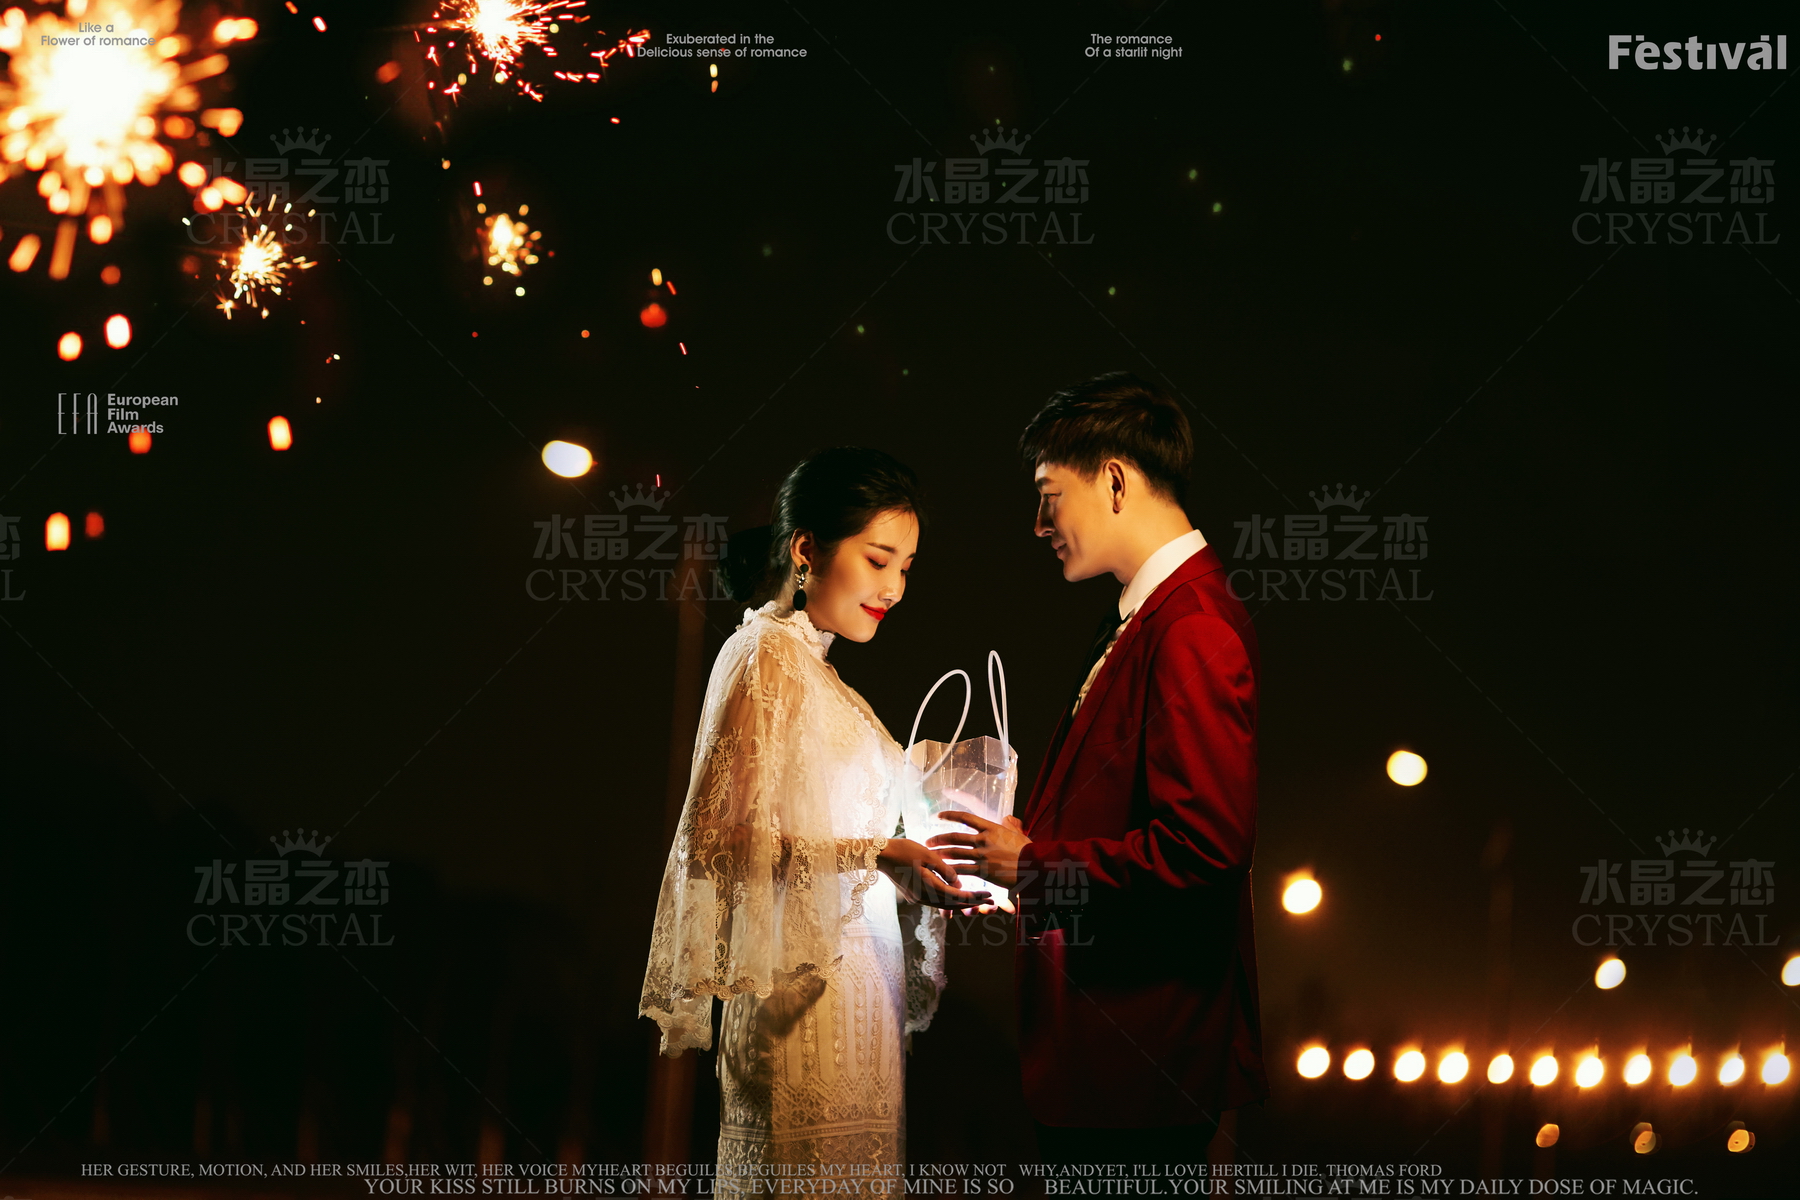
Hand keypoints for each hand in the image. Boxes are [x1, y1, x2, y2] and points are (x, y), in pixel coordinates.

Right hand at [876, 838, 991, 908]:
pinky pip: (935, 901)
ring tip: (977, 901)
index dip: (975, 897)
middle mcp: (923, 898)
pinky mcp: (914, 896)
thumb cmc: (904, 850)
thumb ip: (946, 870)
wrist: (881, 855)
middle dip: (973, 903)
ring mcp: (917, 898)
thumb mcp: (928, 856)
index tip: (989, 896)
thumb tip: (959, 883)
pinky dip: (948, 900)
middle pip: (952, 904)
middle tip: (991, 902)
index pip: (957, 896)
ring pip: (944, 905)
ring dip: (961, 903)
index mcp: (928, 887)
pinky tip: (956, 897)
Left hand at [928, 812, 1029, 889]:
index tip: (939, 816)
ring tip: (931, 856)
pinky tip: (944, 872)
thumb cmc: (1029, 851)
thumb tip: (1007, 817)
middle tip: (928, 841)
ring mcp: (982, 856)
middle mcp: (983, 840)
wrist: (1035, 866)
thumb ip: (1010, 824)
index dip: (950, 815)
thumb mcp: (1019, 833)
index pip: (966, 818)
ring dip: (940, 855)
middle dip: (938, 839)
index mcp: (991, 828)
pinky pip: (962, 870)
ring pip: (954, 854)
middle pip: (954, 837)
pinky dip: (951, 871)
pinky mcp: (983, 871)